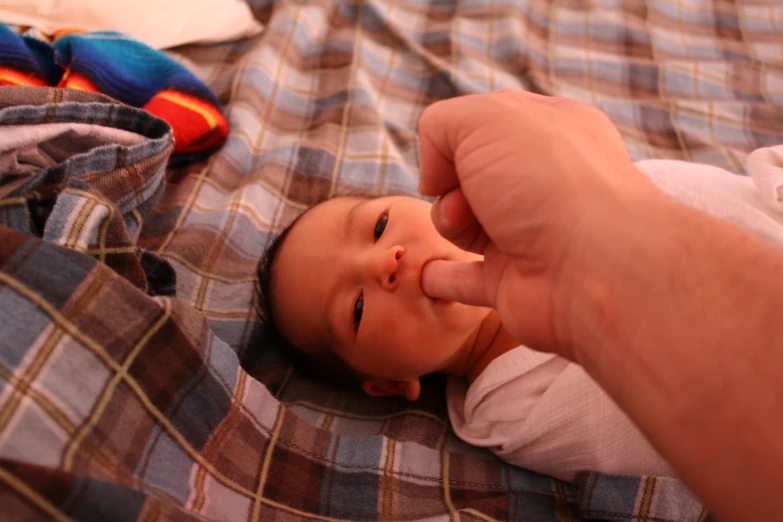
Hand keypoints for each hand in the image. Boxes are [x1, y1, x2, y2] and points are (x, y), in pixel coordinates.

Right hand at [418, 90, 662, 359]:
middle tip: (466, 193)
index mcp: (550, 130)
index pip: (488, 122)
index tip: (454, 150)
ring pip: (463, 223)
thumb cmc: (545, 180)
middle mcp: (542, 181)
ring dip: (447, 220)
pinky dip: (445, 276)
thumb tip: (434, 178)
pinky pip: (466, 280)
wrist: (593, 267)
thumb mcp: (486, 119)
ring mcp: (528, 234)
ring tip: (462, 223)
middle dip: (453, 179)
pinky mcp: (513, 282)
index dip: (461, 134)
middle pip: (472, 174)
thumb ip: (443, 125)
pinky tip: (426, 276)